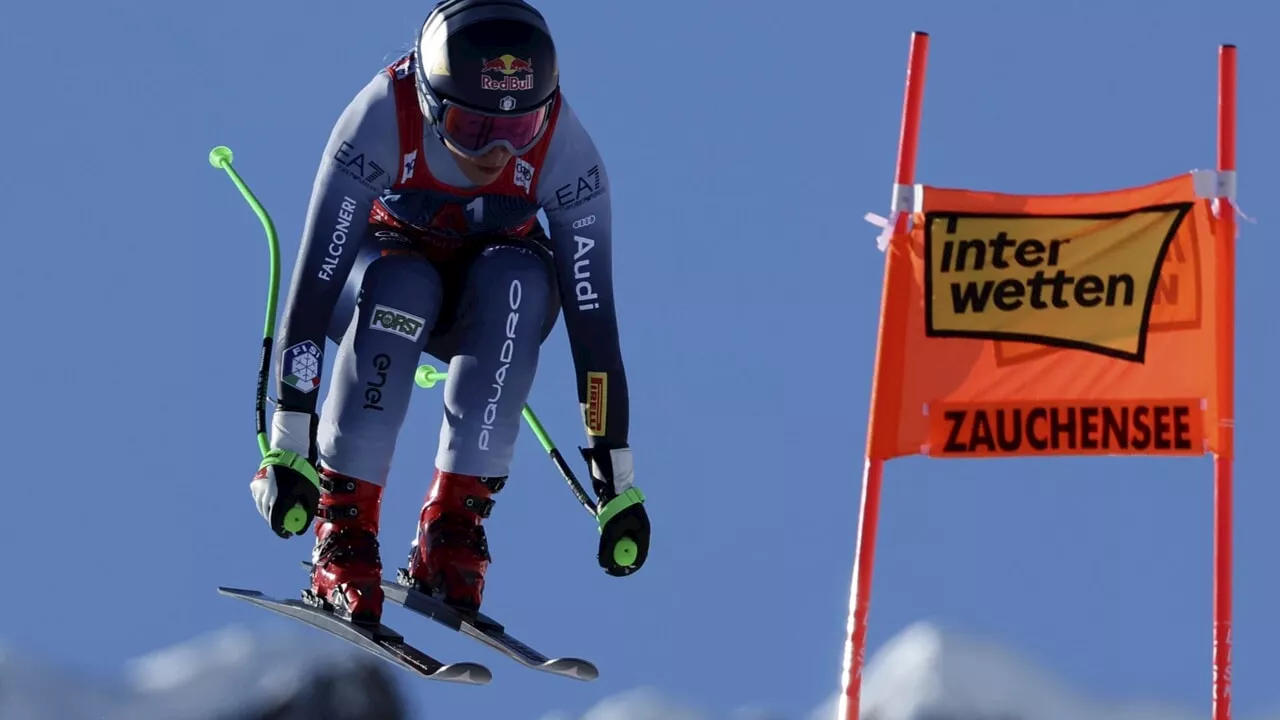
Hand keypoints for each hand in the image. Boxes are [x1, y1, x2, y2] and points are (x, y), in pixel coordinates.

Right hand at [250, 448, 320, 538]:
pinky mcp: (255, 484)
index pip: (275, 523)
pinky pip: (259, 499)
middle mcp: (266, 497)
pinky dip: (266, 502)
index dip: (281, 532)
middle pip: (269, 518)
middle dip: (277, 523)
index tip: (287, 535)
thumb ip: (307, 513)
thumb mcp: (310, 494)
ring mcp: (259, 490)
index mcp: (279, 500)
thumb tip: (300, 531)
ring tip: (283, 510)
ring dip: (271, 512)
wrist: (290, 454)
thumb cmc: (303, 474)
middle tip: (287, 525)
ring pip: (263, 509)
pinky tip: (275, 499)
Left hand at [581, 445, 648, 575]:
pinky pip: (614, 534)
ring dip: (609, 542)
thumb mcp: (611, 529)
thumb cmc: (616, 505)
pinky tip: (605, 521)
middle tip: (602, 561)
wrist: (613, 483)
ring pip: (619, 542)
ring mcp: (630, 525)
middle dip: (615, 557)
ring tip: (605, 526)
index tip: (612, 572)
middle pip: (628, 552)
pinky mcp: (622, 520)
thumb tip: (604, 566)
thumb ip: (607, 548)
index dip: (626, 568)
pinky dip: (607, 532)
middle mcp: (638, 530)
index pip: (638, 557)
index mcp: (643, 533)